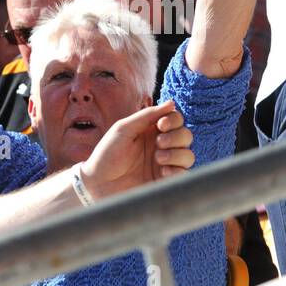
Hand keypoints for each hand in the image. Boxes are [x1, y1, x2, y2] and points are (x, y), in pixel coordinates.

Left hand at [80, 100, 194, 197]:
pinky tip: (163, 172)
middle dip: (177, 137)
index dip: (174, 120)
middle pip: (185, 136)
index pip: (175, 119)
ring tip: (158, 159)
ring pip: (187, 155)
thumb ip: (147, 115)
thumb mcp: (123, 129)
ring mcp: (164, 164)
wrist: (98, 183)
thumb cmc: (106, 154)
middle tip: (158, 143)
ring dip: (177, 154)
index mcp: (151, 131)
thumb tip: (172, 103)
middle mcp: (161, 146)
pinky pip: (184, 175)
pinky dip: (178, 171)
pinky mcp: (165, 181)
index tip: (161, 125)